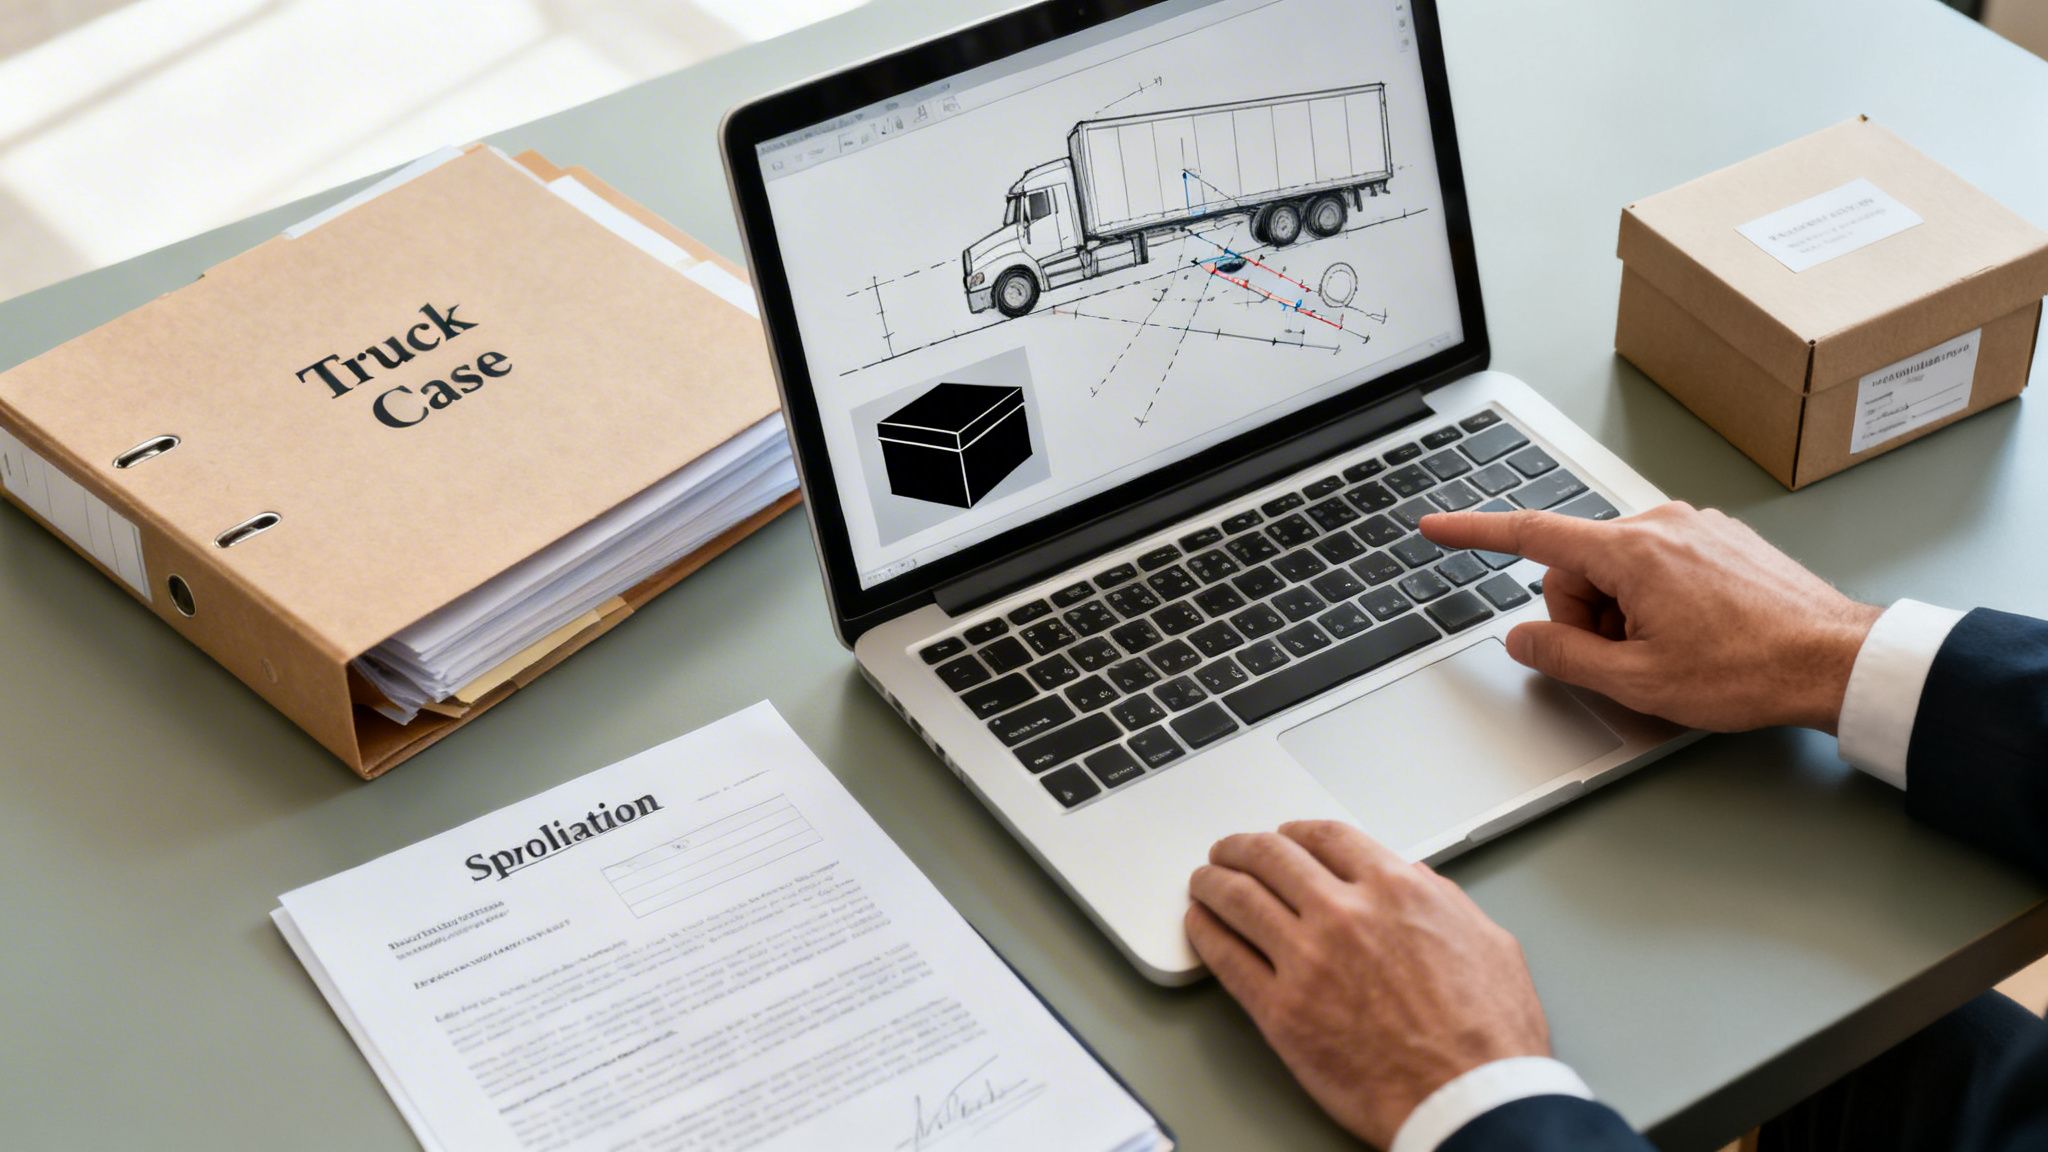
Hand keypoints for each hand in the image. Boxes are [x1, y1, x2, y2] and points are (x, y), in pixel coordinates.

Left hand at [1186, 821, 1548, 1149]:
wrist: (1469, 1102)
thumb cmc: (1489, 1037)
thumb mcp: (1489, 942)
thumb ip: (1443, 902)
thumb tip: (1416, 880)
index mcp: (1396, 890)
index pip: (1326, 837)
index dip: (1296, 832)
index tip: (1284, 837)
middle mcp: (1345, 914)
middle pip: (1272, 858)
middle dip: (1243, 848)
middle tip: (1229, 851)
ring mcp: (1307, 961)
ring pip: (1239, 899)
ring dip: (1213, 881)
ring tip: (1203, 880)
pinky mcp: (1281, 1012)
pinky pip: (1227, 959)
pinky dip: (1205, 933)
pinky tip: (1200, 925)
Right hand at [1419, 502, 1881, 732]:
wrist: (1837, 660)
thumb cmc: (1749, 670)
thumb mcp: (1638, 682)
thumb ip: (1564, 657)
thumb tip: (1523, 640)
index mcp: (1631, 551)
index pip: (1529, 534)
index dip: (1473, 533)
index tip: (1435, 527)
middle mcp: (1659, 523)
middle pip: (1577, 567)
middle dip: (1586, 617)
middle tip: (1629, 662)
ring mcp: (1694, 527)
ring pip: (1618, 570)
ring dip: (1625, 614)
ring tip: (1673, 652)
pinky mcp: (1719, 539)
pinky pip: (1658, 566)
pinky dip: (1656, 602)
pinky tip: (1696, 635)